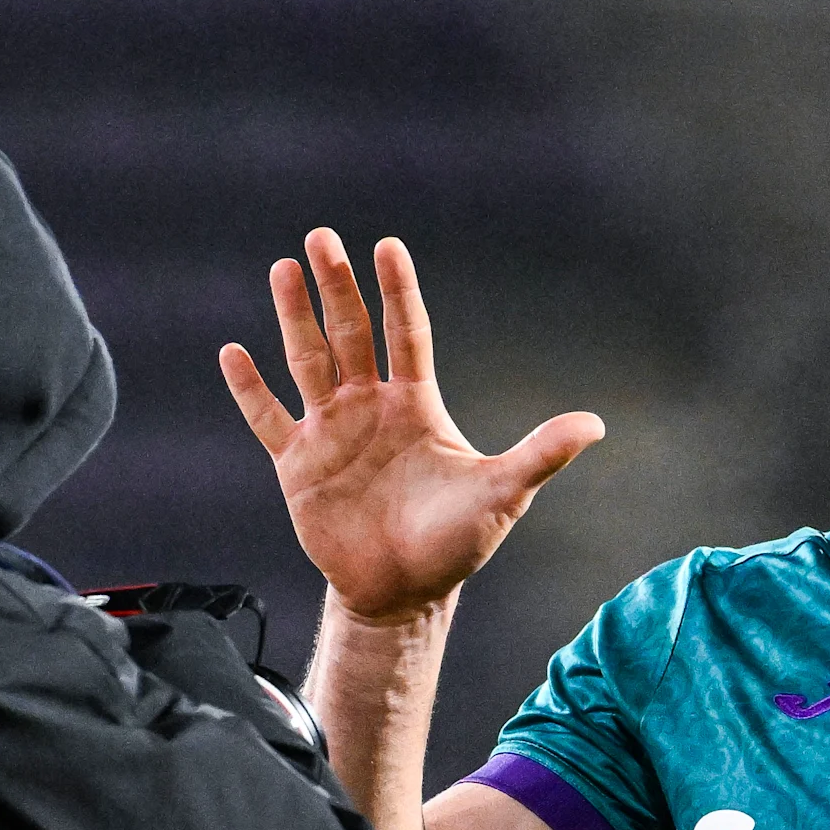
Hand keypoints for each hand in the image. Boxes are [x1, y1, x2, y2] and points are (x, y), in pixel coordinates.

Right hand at [221, 230, 601, 623]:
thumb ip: (541, 455)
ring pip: (307, 361)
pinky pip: (268, 419)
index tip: (387, 246)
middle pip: (351, 333)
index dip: (398, 291)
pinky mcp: (297, 465)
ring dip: (294, 317)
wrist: (403, 591)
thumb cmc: (456, 541)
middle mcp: (370, 406)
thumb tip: (596, 425)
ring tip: (283, 268)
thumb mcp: (503, 494)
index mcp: (416, 404)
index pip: (407, 333)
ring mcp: (330, 432)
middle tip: (322, 237)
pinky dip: (250, 390)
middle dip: (337, 286)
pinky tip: (233, 353)